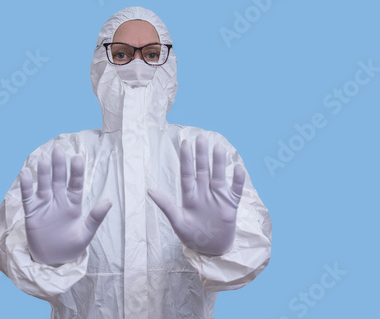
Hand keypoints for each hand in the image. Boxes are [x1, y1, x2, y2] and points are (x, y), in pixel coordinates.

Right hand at [20, 146, 111, 265]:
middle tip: (58, 149)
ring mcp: (44, 204)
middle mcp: (59, 200)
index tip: (78, 158)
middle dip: (59, 165)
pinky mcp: (31, 212)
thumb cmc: (70, 246)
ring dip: (43, 171)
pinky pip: (28, 196)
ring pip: (44, 184)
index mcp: (74, 203)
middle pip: (59, 179)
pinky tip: (25, 173)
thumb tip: (109, 201)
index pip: (76, 184)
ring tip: (43, 158)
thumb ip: (95, 218)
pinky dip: (26, 185)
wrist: (52, 260)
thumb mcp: (86, 234)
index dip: (76, 171)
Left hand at [148, 134, 244, 254]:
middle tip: (201, 136)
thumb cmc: (192, 236)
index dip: (186, 158)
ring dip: (219, 162)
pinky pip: (236, 190)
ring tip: (218, 146)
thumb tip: (149, 190)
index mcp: (189, 195)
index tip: (185, 142)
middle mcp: (204, 192)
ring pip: (219, 175)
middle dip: (202, 154)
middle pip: (203, 170)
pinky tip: (238, 167)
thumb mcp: (177, 221)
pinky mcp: (231, 205)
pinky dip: (238, 179)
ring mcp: (218, 197)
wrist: (210, 251)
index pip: (187, 173)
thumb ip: (166, 205)